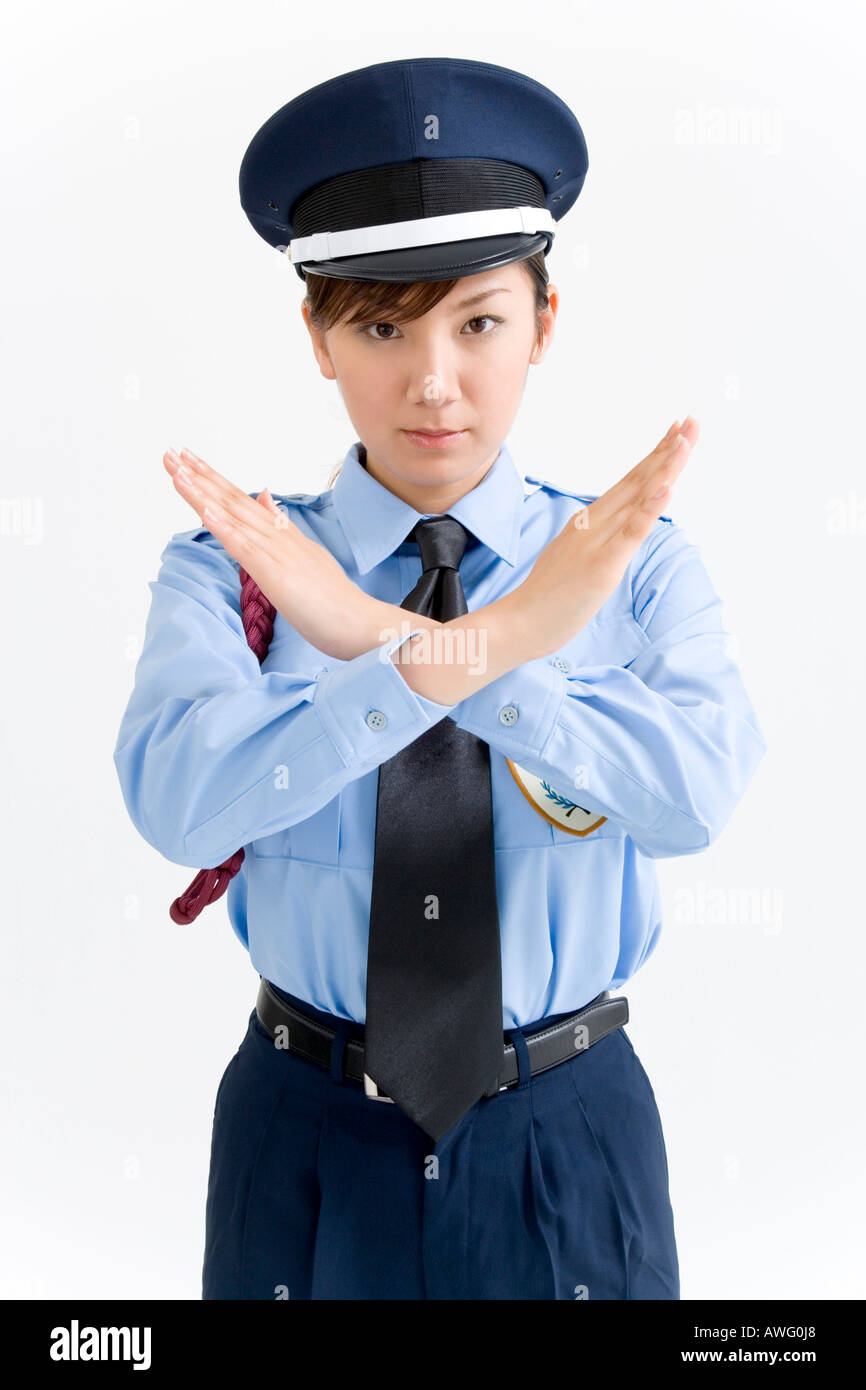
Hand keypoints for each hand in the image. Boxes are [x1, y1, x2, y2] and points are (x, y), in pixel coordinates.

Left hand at [163, 445, 387, 660]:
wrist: (360, 623)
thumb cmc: (334, 601)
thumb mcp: (305, 556)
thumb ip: (284, 526)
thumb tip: (264, 496)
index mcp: (284, 535)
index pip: (242, 502)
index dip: (214, 480)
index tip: (188, 461)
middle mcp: (278, 536)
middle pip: (233, 500)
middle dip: (200, 475)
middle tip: (171, 451)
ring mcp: (277, 552)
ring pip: (234, 516)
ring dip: (203, 492)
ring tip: (177, 468)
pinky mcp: (275, 573)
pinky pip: (244, 546)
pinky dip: (223, 526)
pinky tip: (204, 508)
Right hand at [513, 416, 698, 659]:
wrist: (519, 622)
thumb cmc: (547, 598)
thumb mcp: (574, 558)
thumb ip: (594, 540)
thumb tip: (613, 530)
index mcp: (588, 522)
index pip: (628, 482)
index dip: (654, 456)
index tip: (675, 432)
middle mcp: (594, 523)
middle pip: (637, 480)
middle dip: (668, 450)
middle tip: (691, 421)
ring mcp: (598, 542)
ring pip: (637, 498)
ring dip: (665, 468)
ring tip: (686, 440)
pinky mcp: (603, 566)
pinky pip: (631, 533)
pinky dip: (650, 508)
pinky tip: (668, 486)